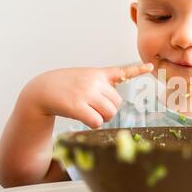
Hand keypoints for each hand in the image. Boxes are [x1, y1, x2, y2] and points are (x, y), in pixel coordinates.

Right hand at [21, 63, 153, 128]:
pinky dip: (93, 124)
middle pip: (117, 103)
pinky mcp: (77, 106)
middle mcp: (95, 82)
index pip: (122, 71)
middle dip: (109, 111)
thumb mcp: (84, 78)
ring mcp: (86, 93)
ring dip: (102, 119)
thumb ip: (100, 86)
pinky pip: (96, 122)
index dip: (137, 70)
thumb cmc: (64, 86)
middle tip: (95, 110)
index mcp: (98, 74)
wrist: (41, 89)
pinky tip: (83, 119)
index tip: (150, 67)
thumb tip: (111, 107)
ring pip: (109, 114)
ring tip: (89, 113)